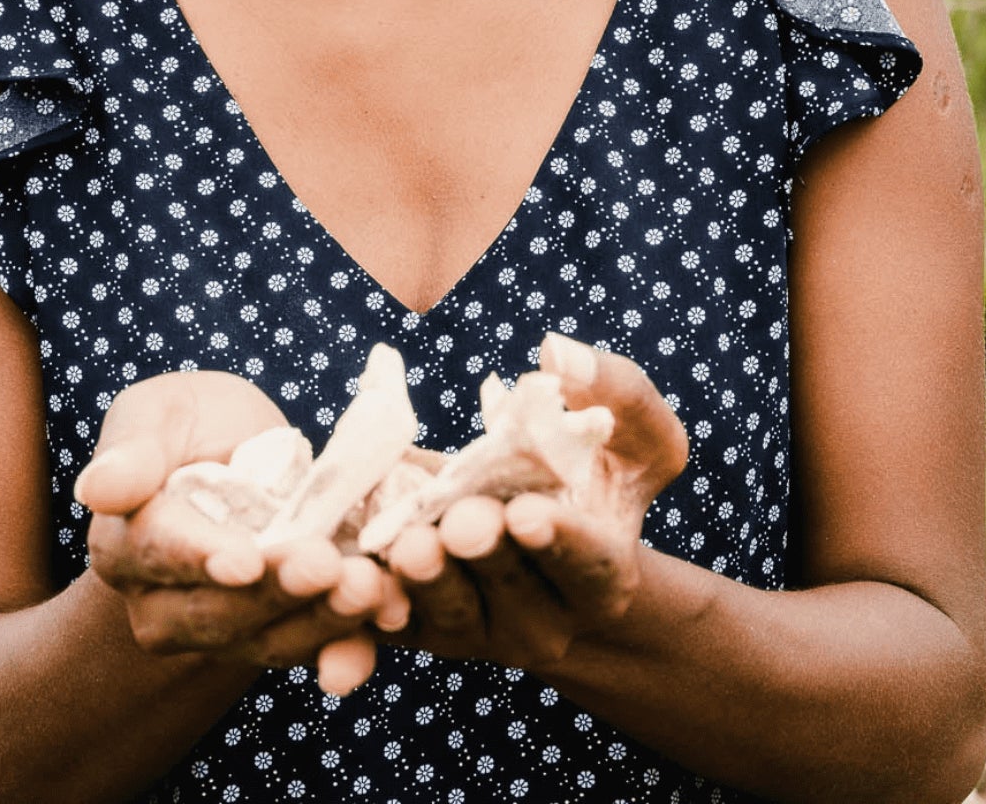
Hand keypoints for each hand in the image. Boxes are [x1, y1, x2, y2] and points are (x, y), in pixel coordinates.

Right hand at [77, 370, 409, 694]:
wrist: (243, 455)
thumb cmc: (192, 423)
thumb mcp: (160, 411)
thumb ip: (134, 449)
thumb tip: (96, 488)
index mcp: (125, 543)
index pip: (158, 553)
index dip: (202, 558)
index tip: (246, 560)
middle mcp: (161, 603)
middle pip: (218, 611)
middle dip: (277, 592)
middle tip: (328, 565)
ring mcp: (221, 629)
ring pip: (268, 638)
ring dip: (323, 618)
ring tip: (370, 586)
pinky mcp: (275, 635)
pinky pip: (311, 650)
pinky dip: (351, 643)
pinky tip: (388, 619)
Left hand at [381, 335, 687, 672]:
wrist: (539, 533)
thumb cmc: (596, 470)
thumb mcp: (632, 430)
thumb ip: (614, 389)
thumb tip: (556, 353)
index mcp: (601, 579)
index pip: (587, 565)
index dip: (558, 542)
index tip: (524, 511)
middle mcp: (543, 621)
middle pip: (511, 593)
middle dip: (483, 555)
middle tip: (457, 521)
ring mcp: (478, 631)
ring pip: (448, 612)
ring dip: (424, 580)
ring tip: (407, 544)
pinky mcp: (419, 627)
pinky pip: (391, 626)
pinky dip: (370, 612)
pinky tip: (353, 584)